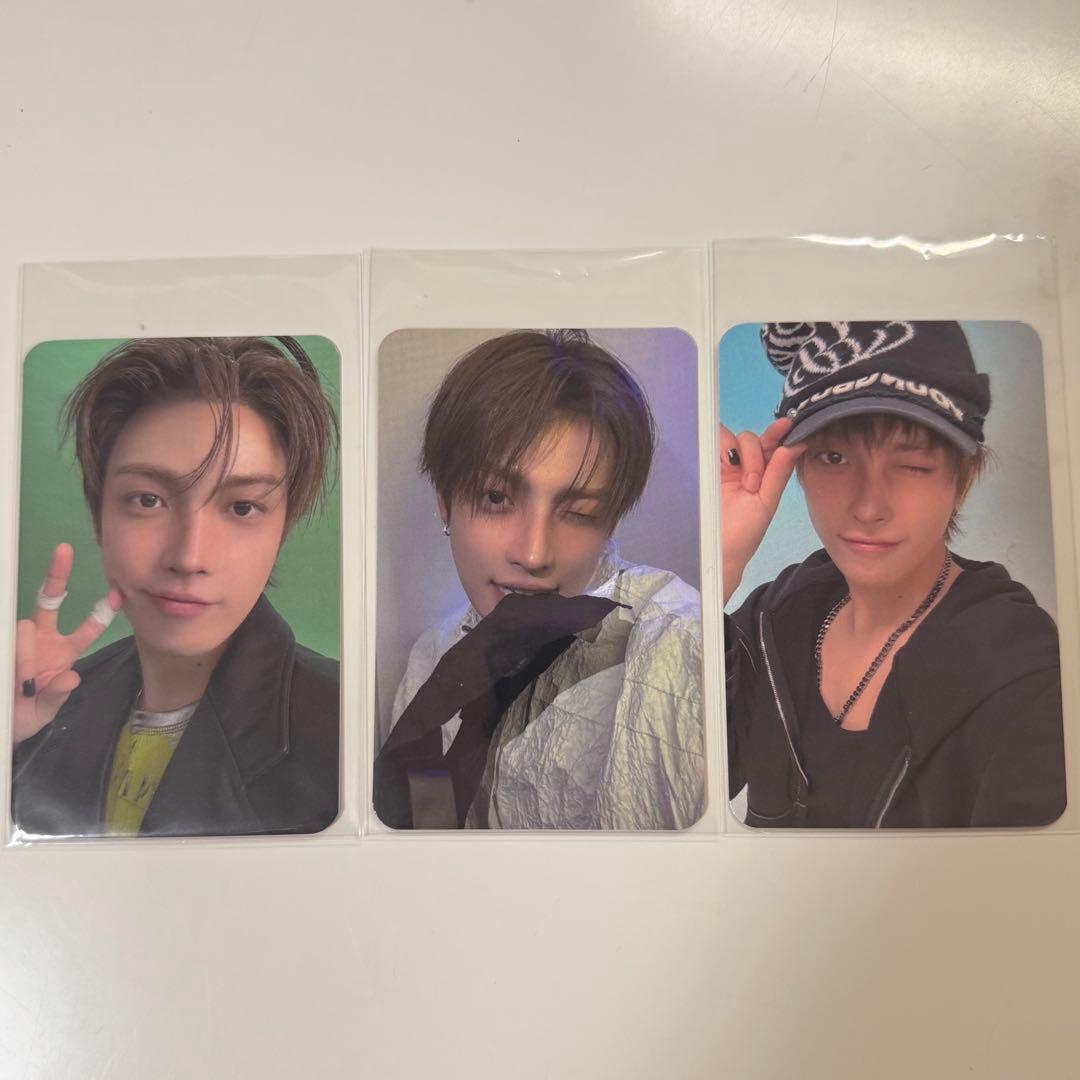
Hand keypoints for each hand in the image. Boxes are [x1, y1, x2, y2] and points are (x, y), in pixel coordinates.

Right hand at [13, 543, 121, 744]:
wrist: (0, 721)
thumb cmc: (24, 715)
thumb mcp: (43, 713)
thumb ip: (55, 696)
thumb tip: (70, 678)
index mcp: (63, 651)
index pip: (87, 627)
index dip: (101, 611)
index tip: (118, 591)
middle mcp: (41, 639)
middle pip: (49, 600)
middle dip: (57, 574)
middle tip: (63, 551)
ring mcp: (17, 640)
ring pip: (24, 628)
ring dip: (23, 654)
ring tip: (20, 683)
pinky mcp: (2, 645)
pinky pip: (8, 645)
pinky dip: (12, 662)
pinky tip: (13, 679)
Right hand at [719, 418, 804, 604]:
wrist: (718, 550)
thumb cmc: (745, 532)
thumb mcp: (767, 501)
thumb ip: (779, 471)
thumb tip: (798, 442)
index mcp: (762, 472)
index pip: (769, 444)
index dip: (777, 432)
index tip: (787, 424)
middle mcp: (741, 465)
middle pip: (749, 438)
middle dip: (756, 454)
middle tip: (755, 483)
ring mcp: (720, 465)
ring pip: (730, 438)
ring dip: (741, 454)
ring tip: (744, 483)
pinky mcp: (702, 467)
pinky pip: (710, 445)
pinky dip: (722, 448)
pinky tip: (727, 467)